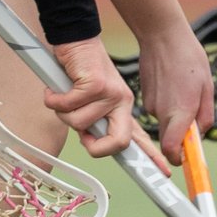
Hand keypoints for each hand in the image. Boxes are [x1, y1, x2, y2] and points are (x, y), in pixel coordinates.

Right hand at [41, 38, 147, 160]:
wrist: (76, 40)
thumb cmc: (79, 73)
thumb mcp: (89, 102)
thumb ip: (93, 122)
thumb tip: (90, 140)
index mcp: (122, 110)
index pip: (139, 140)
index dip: (151, 160)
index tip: (162, 176)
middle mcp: (121, 103)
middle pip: (118, 143)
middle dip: (95, 146)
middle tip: (82, 133)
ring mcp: (111, 94)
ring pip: (79, 124)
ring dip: (63, 111)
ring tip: (65, 95)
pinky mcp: (96, 85)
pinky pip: (68, 106)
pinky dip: (54, 99)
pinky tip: (57, 88)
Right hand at [131, 15, 216, 165]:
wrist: (162, 37)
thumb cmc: (188, 58)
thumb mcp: (207, 87)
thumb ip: (206, 114)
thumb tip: (201, 133)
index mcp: (180, 112)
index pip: (172, 149)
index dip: (179, 159)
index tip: (187, 160)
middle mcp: (162, 113)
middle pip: (170, 138)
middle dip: (182, 135)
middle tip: (194, 114)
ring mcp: (150, 106)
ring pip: (165, 122)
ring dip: (176, 115)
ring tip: (184, 89)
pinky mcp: (144, 98)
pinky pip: (159, 110)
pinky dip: (168, 104)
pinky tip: (173, 84)